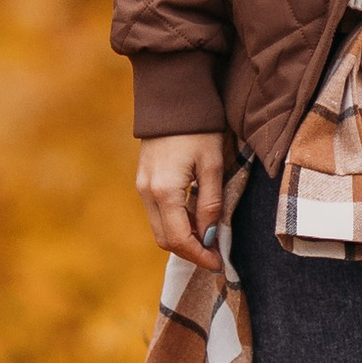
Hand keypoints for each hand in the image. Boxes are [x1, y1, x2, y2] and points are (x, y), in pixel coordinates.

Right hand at [137, 131, 229, 270]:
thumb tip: (209, 236)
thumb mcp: (213, 165)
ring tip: (209, 238)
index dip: (199, 256)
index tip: (219, 263)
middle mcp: (147, 193)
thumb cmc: (198, 129)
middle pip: (165, 239)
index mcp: (165, 191)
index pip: (179, 239)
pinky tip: (196, 219)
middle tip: (215, 255)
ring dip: (183, 239)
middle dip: (190, 252)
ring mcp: (142, 186)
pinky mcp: (144, 180)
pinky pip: (157, 213)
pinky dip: (175, 223)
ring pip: (159, 228)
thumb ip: (210, 203)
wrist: (173, 99)